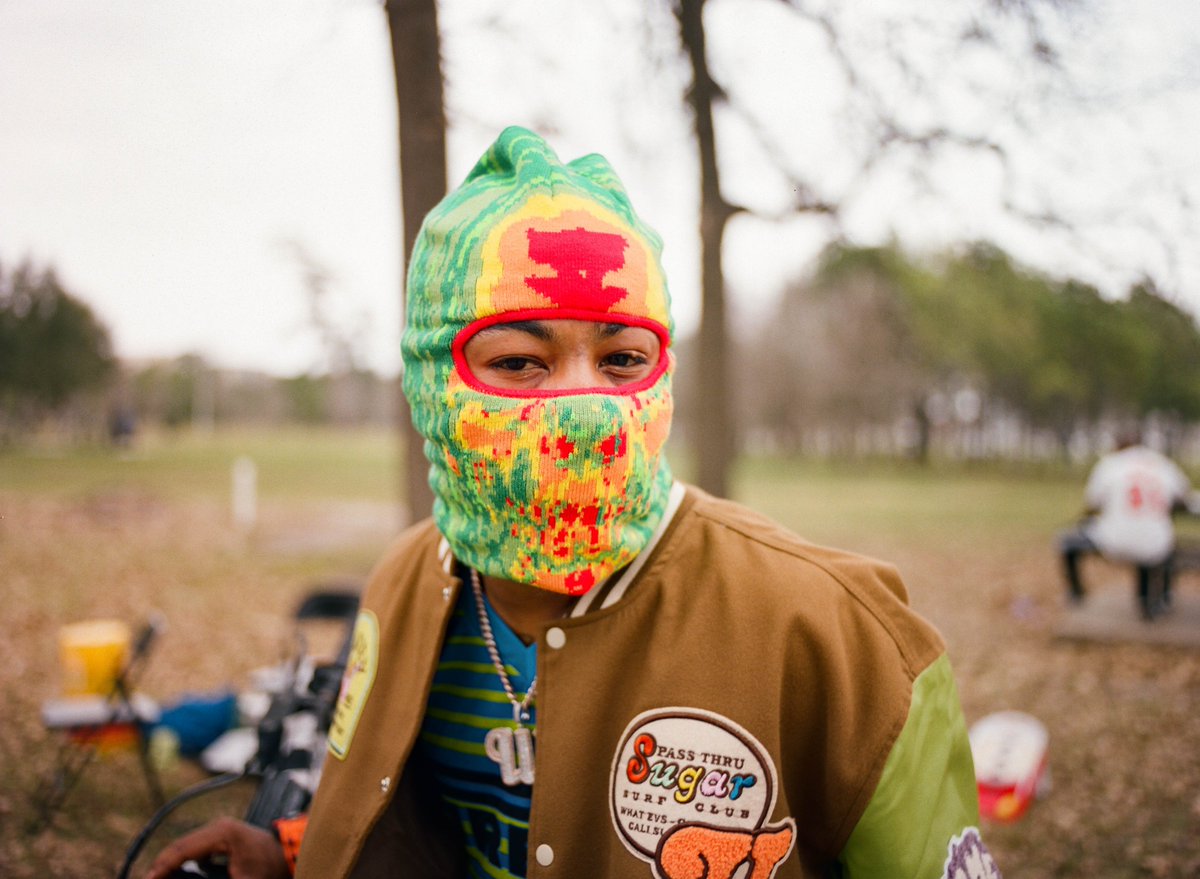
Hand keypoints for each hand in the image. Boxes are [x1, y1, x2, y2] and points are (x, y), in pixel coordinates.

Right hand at [143, 817, 288, 878]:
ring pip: (186, 846)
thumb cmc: (270, 869)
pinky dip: (182, 860)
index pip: (183, 850)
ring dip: (171, 862)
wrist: (290, 854)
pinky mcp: (222, 837)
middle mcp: (219, 827)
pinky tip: (172, 873)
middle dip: (162, 865)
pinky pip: (195, 848)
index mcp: (222, 834)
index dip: (162, 867)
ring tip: (156, 877)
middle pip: (180, 846)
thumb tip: (189, 877)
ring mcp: (220, 830)